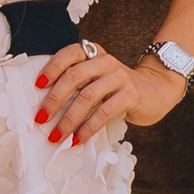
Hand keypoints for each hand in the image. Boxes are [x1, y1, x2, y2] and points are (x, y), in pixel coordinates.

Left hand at [32, 44, 187, 144]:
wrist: (156, 90)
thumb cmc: (118, 89)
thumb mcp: (98, 79)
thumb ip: (79, 84)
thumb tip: (46, 107)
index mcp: (94, 55)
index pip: (69, 54)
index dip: (52, 68)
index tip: (37, 86)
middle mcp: (105, 62)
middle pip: (74, 76)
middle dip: (54, 99)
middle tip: (41, 118)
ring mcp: (119, 77)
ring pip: (87, 96)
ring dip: (68, 119)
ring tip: (56, 136)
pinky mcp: (130, 95)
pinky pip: (104, 112)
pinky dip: (88, 128)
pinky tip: (78, 139)